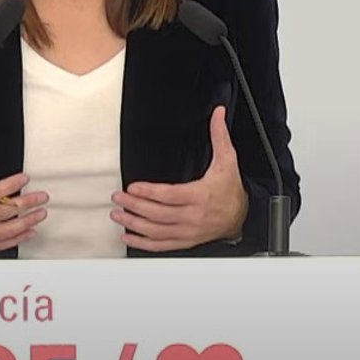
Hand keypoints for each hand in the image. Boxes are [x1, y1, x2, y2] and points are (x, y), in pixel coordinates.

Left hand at [110, 106, 248, 251]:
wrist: (241, 216)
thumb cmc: (230, 189)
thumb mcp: (227, 160)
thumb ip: (219, 135)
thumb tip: (218, 114)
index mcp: (200, 196)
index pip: (170, 195)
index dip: (150, 192)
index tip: (133, 187)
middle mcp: (193, 216)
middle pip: (159, 214)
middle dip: (135, 205)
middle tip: (118, 198)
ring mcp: (188, 231)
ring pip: (157, 231)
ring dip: (134, 224)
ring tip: (118, 214)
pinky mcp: (185, 241)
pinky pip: (162, 245)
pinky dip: (143, 243)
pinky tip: (129, 237)